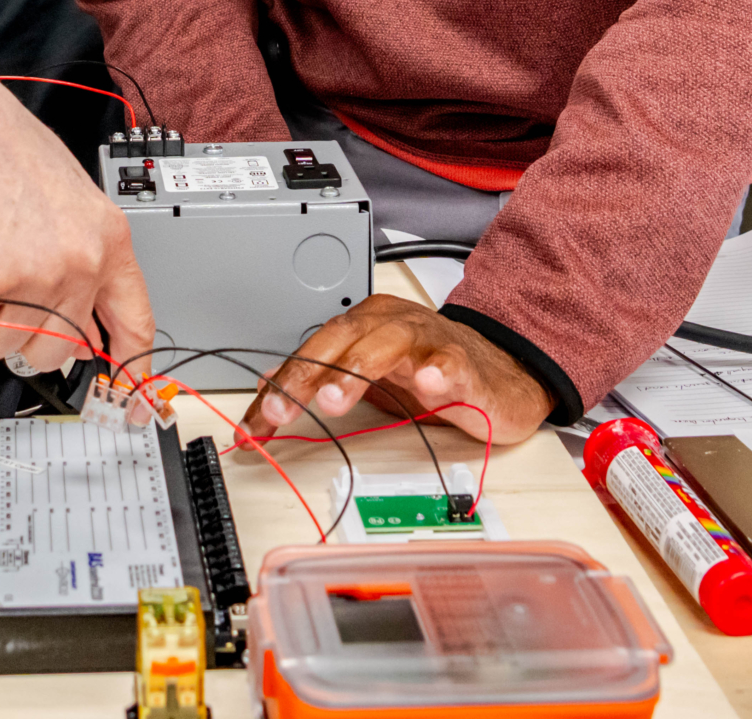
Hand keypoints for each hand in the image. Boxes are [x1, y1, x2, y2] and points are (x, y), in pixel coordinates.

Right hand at [0, 42, 153, 375]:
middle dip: (20, 332)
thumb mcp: (62, 195)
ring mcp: (29, 275)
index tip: (127, 396)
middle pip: (54, 350)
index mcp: (106, 237)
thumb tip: (71, 319)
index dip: (130, 369)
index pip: (135, 323)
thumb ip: (75, 256)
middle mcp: (76, 261)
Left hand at [241, 295, 552, 447]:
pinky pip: (448, 362)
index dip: (279, 389)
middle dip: (306, 375)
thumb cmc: (429, 370)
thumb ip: (317, 378)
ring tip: (335, 399)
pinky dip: (436, 370)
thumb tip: (266, 387)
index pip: (310, 353)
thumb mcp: (366, 376)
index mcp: (362, 326)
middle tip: (281, 409)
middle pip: (341, 341)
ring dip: (358, 370)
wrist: (498, 372)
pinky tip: (426, 382)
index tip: (253, 427)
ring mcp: (427, 341)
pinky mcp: (463, 363)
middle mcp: (390, 325)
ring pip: (387, 345)